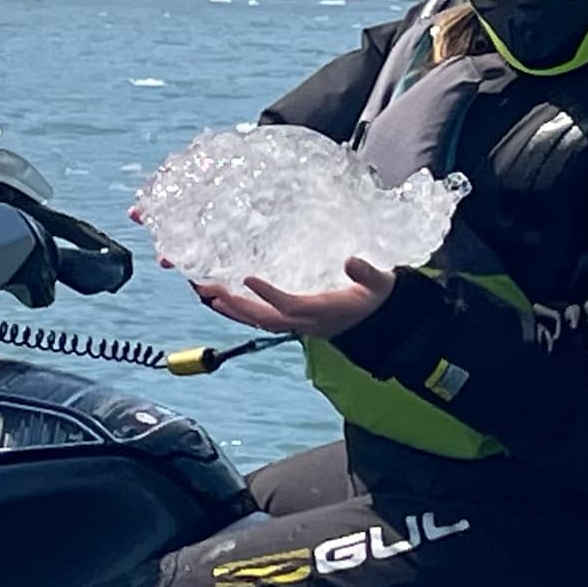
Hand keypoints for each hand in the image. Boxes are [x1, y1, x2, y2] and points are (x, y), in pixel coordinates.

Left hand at [191, 258, 396, 338]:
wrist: (380, 323)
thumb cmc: (377, 298)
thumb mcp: (379, 284)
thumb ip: (367, 274)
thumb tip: (351, 261)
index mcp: (324, 311)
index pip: (290, 306)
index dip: (269, 294)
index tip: (248, 278)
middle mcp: (306, 322)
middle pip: (264, 319)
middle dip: (237, 306)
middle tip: (211, 289)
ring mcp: (298, 325)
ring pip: (259, 322)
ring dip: (233, 310)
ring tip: (208, 293)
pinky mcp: (294, 322)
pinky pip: (262, 319)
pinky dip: (241, 311)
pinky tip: (225, 300)